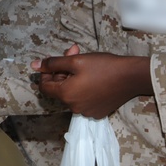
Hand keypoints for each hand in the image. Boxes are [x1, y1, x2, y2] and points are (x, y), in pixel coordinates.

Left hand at [32, 45, 152, 117]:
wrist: (131, 77)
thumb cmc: (102, 66)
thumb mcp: (75, 60)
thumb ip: (52, 63)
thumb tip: (34, 65)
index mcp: (66, 95)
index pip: (44, 87)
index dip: (46, 73)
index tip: (57, 62)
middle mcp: (74, 108)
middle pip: (59, 89)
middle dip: (63, 71)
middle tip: (74, 53)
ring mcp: (87, 112)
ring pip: (71, 94)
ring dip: (73, 78)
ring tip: (85, 64)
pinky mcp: (98, 112)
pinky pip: (83, 100)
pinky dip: (84, 88)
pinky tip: (94, 77)